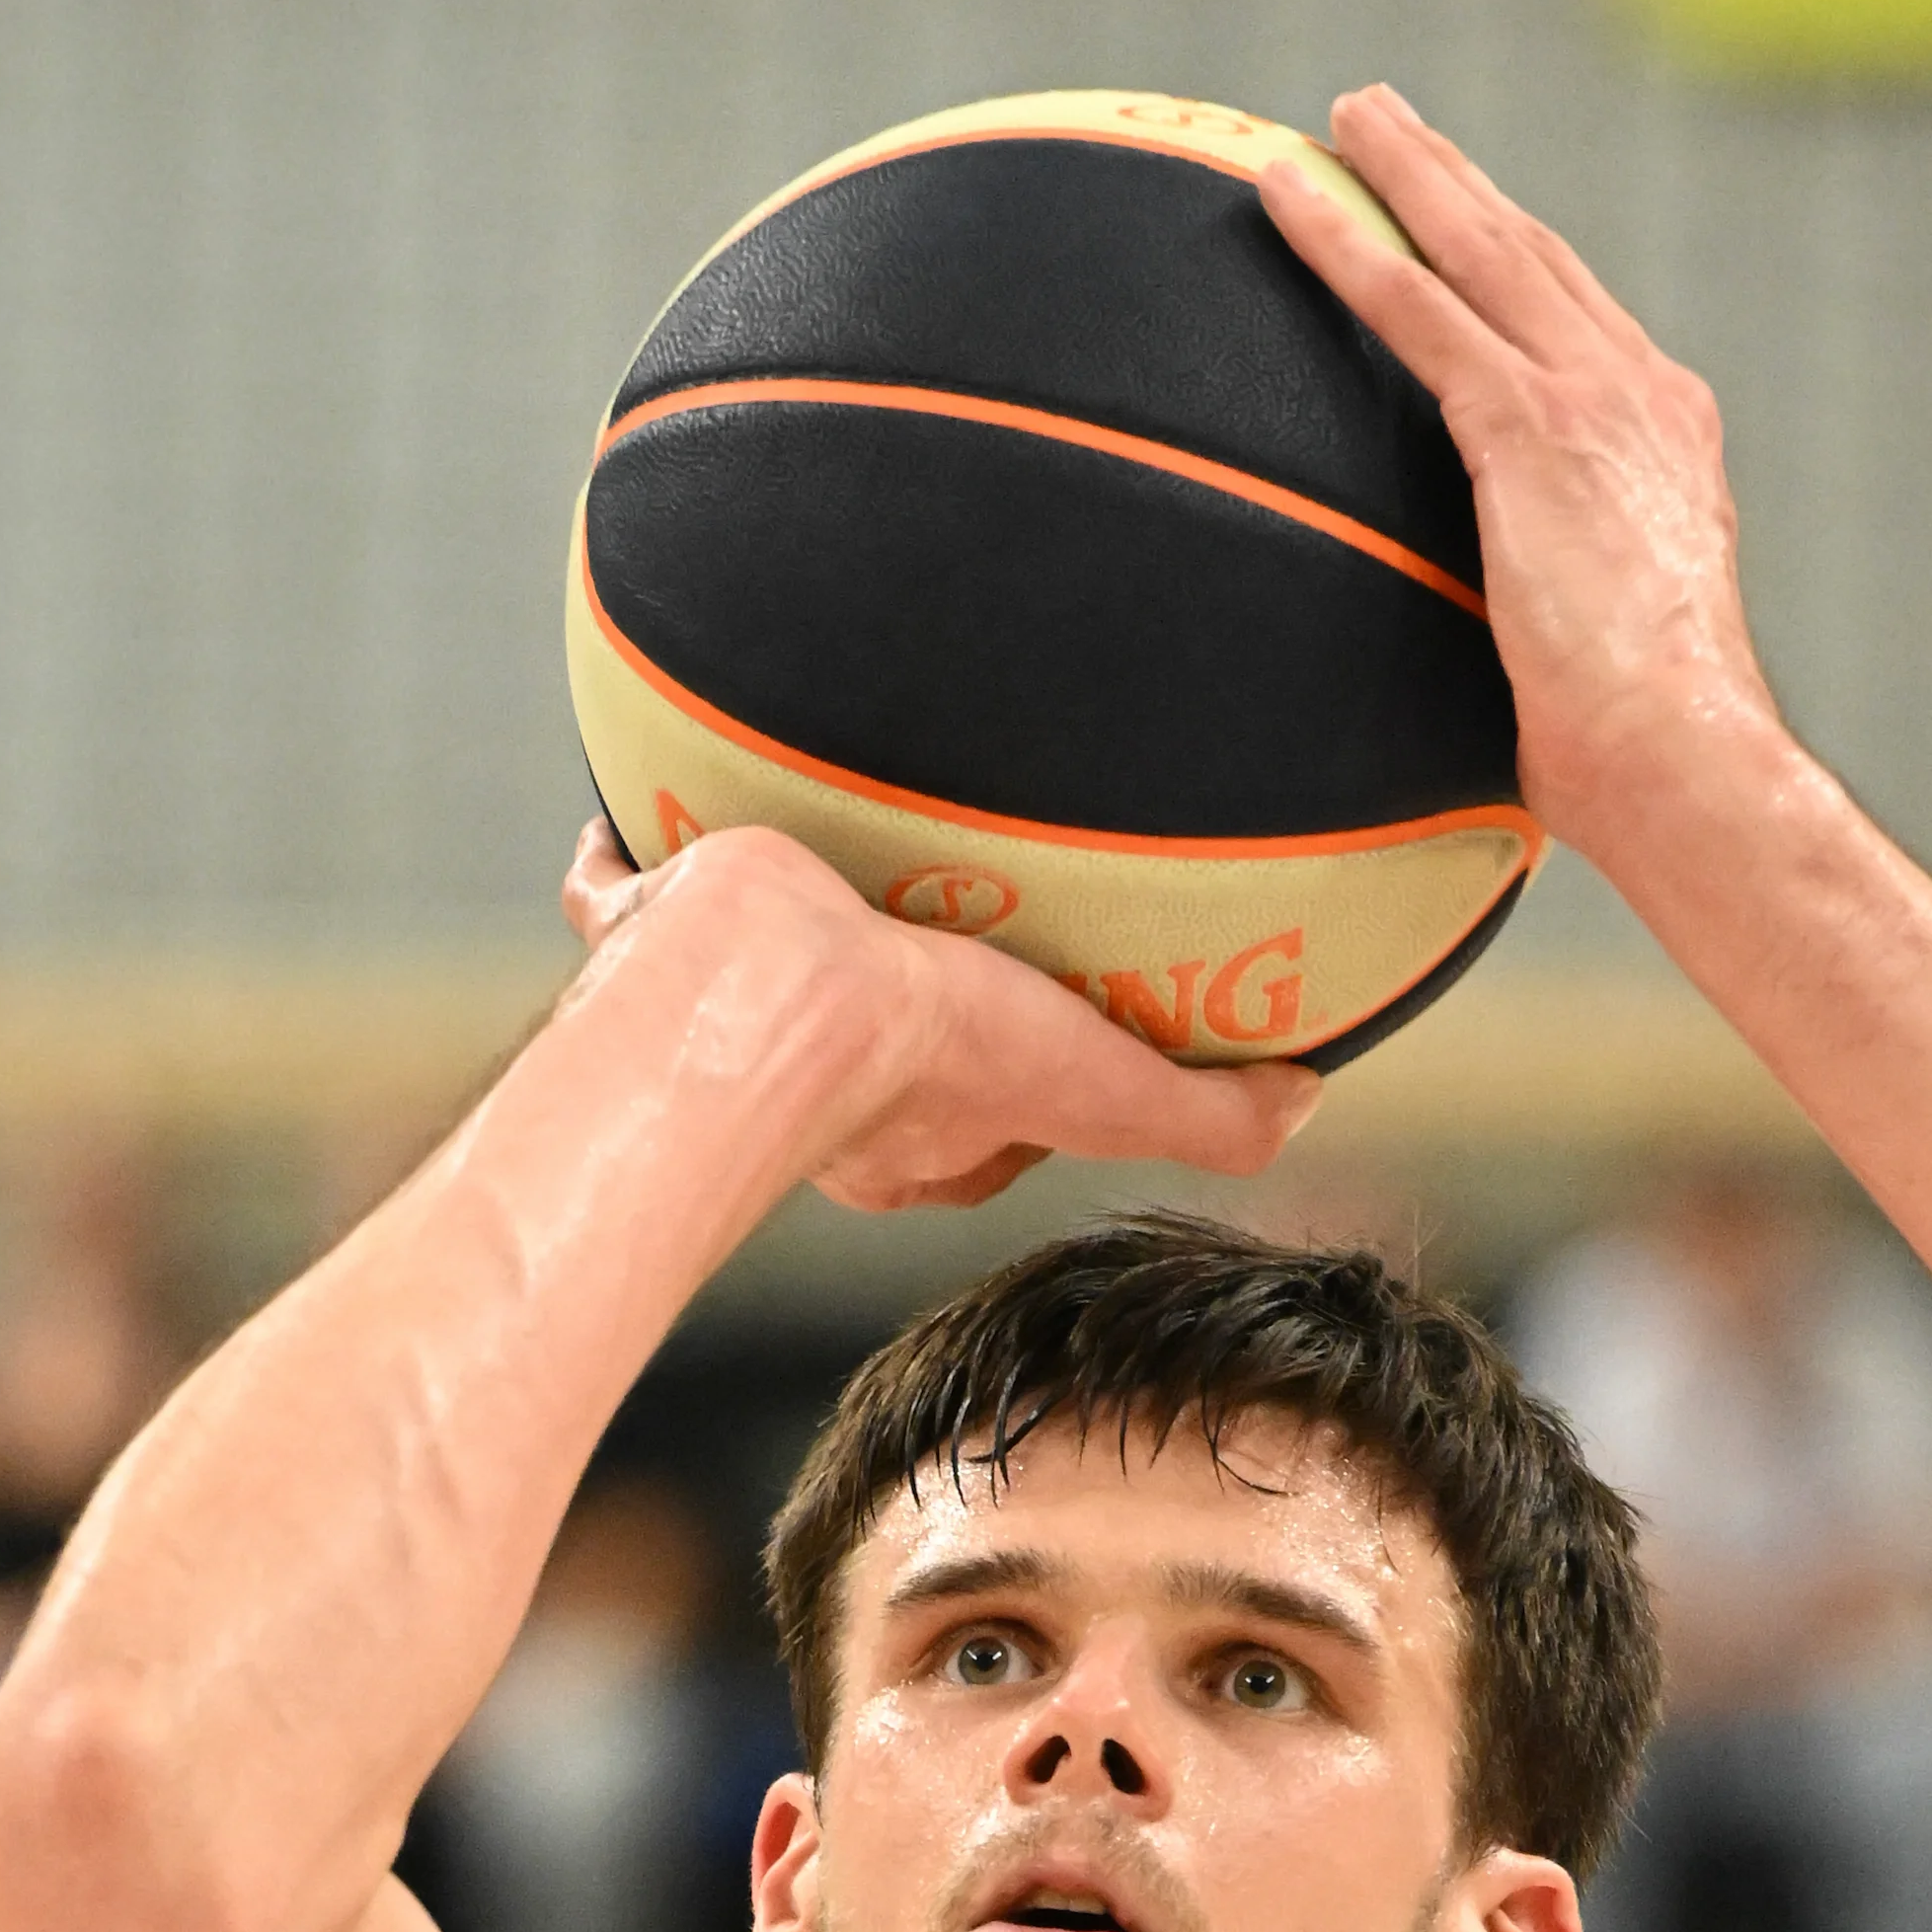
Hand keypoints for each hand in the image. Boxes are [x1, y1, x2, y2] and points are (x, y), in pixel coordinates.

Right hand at [558, 821, 1316, 1214]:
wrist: (769, 986)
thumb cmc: (929, 1054)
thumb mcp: (1104, 1090)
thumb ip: (1208, 1113)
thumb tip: (1308, 1098)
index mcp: (905, 1130)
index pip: (969, 1115)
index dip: (1010, 1082)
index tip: (1038, 1026)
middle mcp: (805, 1085)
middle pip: (856, 1036)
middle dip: (883, 994)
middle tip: (926, 921)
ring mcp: (717, 1003)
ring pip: (740, 961)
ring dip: (767, 916)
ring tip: (803, 843)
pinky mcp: (647, 929)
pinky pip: (624, 892)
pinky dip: (627, 856)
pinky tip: (639, 801)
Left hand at [1262, 87, 1788, 882]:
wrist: (1691, 761)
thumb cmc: (1651, 762)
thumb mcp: (1602, 666)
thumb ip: (1557, 629)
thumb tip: (1512, 694)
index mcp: (1667, 445)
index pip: (1576, 323)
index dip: (1511, 260)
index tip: (1463, 217)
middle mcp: (1641, 395)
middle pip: (1529, 255)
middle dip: (1456, 182)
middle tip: (1386, 125)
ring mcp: (1591, 400)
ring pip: (1476, 251)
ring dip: (1403, 174)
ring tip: (1340, 121)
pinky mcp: (1531, 428)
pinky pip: (1417, 309)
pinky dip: (1348, 244)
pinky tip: (1289, 196)